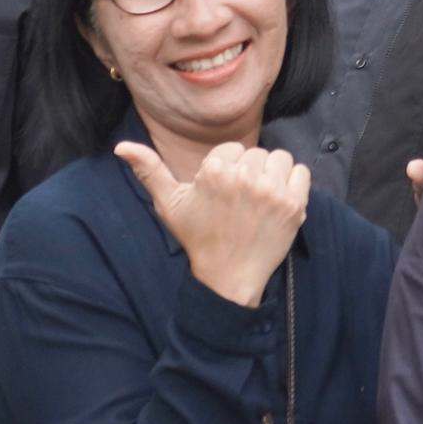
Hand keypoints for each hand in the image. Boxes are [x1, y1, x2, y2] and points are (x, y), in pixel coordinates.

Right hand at [115, 137, 310, 307]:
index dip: (227, 170)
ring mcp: (271, 191)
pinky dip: (293, 184)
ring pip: (279, 159)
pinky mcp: (293, 205)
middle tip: (240, 201)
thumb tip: (120, 147)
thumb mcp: (169, 204)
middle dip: (249, 172)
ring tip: (259, 200)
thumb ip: (148, 170)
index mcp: (214, 171)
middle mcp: (244, 177)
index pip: (231, 149)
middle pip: (256, 153)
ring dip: (272, 175)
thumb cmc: (199, 237)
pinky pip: (301, 172)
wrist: (228, 276)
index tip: (223, 194)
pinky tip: (277, 202)